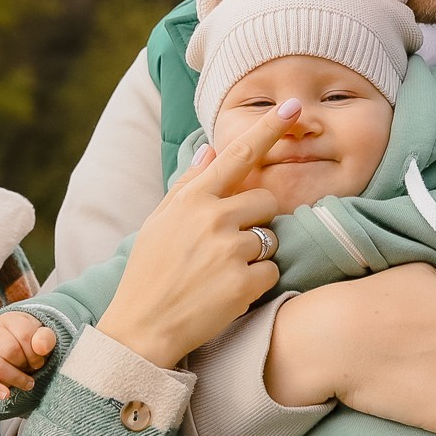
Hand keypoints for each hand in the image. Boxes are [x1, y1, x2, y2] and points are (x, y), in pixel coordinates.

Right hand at [0, 311, 55, 398]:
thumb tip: (41, 348)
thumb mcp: (41, 335)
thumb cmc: (29, 340)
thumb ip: (46, 338)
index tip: (40, 361)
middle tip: (32, 370)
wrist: (9, 340)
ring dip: (14, 379)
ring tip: (27, 383)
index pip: (24, 335)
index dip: (35, 353)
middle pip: (9, 351)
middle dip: (25, 365)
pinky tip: (6, 395)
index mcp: (11, 320)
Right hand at [94, 103, 301, 367]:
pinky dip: (256, 283)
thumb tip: (211, 149)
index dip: (269, 129)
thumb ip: (189, 184)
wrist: (142, 328)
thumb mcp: (159, 222)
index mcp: (192, 199)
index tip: (292, 108)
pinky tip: (227, 293)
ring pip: (270, 239)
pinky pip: (271, 272)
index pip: (239, 155)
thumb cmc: (149, 273)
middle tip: (227, 245)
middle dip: (257, 219)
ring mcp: (230, 252)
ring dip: (254, 255)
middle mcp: (213, 219)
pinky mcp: (244, 284)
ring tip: (220, 273)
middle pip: (266, 201)